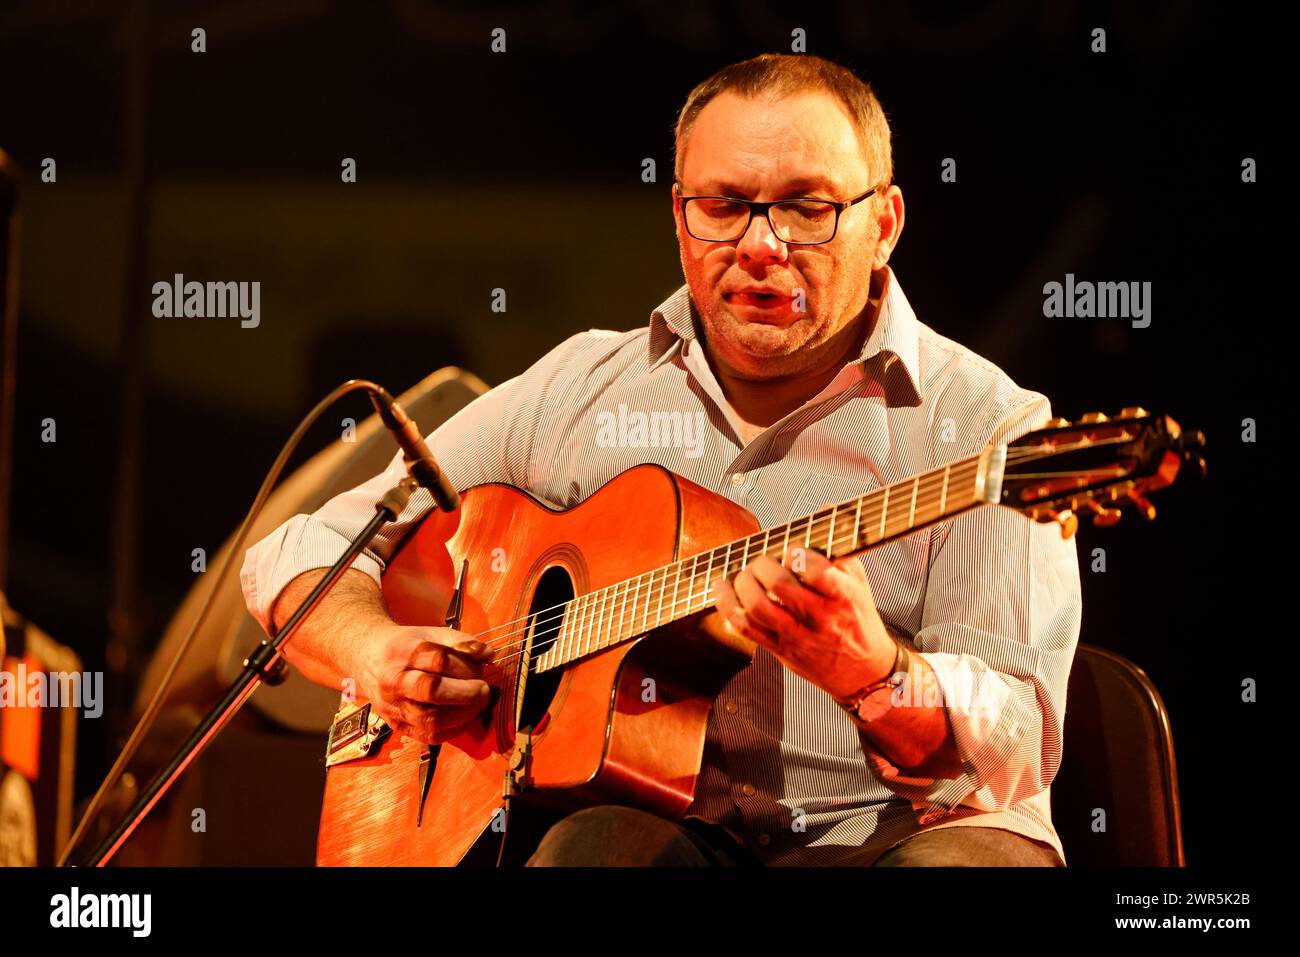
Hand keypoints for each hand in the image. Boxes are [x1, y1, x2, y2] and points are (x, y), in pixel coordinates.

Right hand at [354, 623, 494, 744]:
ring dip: (464, 714)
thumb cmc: (406, 647)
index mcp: (403, 652)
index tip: (482, 665)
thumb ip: (461, 642)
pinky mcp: (397, 726)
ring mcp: (393, 707)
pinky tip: (463, 715)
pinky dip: (453, 728)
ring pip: (431, 720)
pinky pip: (429, 736)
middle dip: (466, 693)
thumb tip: (489, 654)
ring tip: (477, 703)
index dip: (467, 666)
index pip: (439, 660)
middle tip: (483, 689)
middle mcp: (394, 681)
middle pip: (432, 691)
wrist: (369, 662)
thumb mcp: (431, 633)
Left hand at [712, 549, 896, 702]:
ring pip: (758, 608)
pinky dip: (727, 606)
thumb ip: (839, 547)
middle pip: (780, 586)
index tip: (792, 549)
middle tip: (763, 560)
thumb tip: (826, 510)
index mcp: (843, 597)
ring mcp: (797, 636)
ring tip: (744, 574)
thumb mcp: (858, 582)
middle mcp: (819, 618)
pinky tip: (723, 590)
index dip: (798, 554)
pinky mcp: (779, 649)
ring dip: (743, 584)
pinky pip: (745, 628)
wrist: (862, 674)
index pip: (818, 572)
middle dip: (763, 565)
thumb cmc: (858, 622)